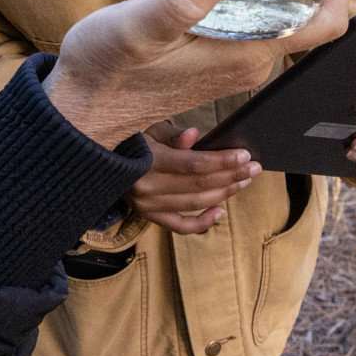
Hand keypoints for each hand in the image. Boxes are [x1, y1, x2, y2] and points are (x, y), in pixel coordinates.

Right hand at [45, 0, 351, 148]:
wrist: (79, 114)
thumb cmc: (104, 73)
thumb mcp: (138, 28)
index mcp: (243, 56)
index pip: (323, 27)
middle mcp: (246, 64)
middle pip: (303, 19)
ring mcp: (229, 66)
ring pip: (275, 22)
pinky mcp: (209, 64)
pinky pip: (249, 28)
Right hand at [126, 125, 259, 234]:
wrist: (101, 164)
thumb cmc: (130, 141)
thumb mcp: (149, 130)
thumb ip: (172, 134)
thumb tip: (195, 135)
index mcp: (149, 162)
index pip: (194, 164)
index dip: (222, 161)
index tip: (245, 155)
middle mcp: (149, 188)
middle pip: (200, 185)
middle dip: (231, 175)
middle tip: (254, 168)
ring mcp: (149, 206)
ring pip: (196, 203)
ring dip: (224, 193)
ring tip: (243, 181)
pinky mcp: (150, 217)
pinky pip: (182, 226)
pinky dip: (203, 222)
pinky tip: (221, 211)